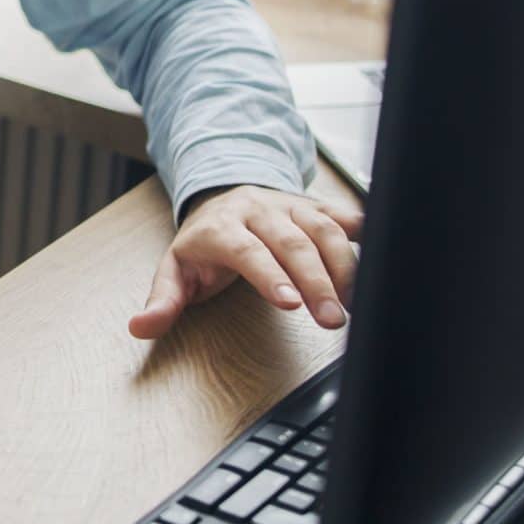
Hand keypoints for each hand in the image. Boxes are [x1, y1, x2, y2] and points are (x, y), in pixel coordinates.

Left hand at [130, 185, 363, 337]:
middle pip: (292, 243)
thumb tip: (140, 327)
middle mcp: (259, 210)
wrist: (222, 196)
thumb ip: (163, 301)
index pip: (248, 251)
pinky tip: (383, 250)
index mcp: (222, 227)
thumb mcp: (174, 271)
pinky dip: (365, 230)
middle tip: (333, 319)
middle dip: (316, 281)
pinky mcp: (316, 206)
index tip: (290, 303)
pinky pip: (343, 215)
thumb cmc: (203, 245)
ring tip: (355, 304)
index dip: (270, 275)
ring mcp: (290, 206)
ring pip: (323, 229)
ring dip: (343, 266)